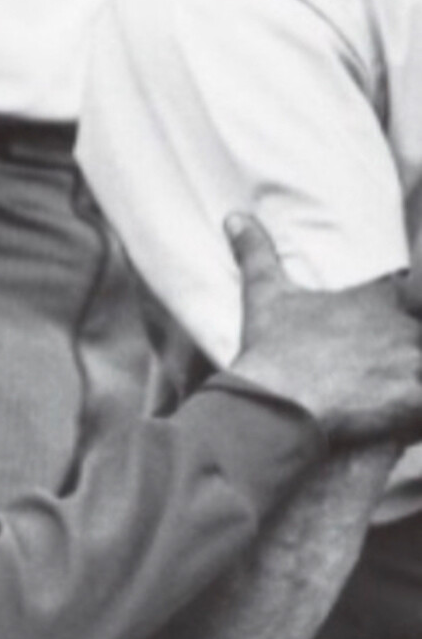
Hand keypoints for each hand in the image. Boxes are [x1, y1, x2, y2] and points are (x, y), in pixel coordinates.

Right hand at [226, 214, 421, 445]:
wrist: (274, 404)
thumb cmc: (271, 351)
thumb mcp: (264, 294)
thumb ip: (257, 253)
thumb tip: (236, 218)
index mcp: (377, 299)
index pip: (413, 295)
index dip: (404, 313)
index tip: (377, 337)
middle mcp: (400, 327)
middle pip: (417, 335)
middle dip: (405, 353)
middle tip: (376, 371)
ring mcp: (409, 364)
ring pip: (421, 367)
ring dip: (410, 381)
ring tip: (387, 395)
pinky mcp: (412, 401)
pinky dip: (415, 415)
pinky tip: (397, 420)